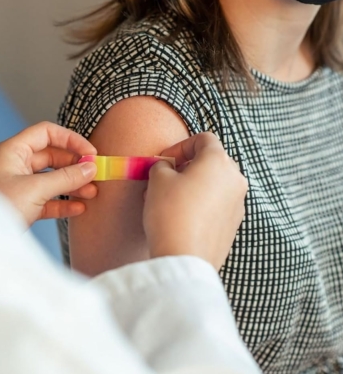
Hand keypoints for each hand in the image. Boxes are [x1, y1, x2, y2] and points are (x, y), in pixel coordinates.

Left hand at [0, 122, 97, 226]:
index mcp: (13, 151)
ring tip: (92, 192)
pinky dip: (64, 202)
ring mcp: (20, 185)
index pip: (47, 133)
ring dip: (73, 184)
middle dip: (75, 165)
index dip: (71, 140)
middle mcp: (16, 164)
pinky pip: (48, 199)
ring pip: (52, 178)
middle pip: (53, 156)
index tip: (90, 153)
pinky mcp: (23, 205)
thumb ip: (66, 177)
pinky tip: (79, 208)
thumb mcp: (36, 189)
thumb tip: (90, 168)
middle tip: (96, 174)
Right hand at [143, 133, 247, 270]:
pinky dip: (201, 203)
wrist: (184, 257)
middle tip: (166, 177)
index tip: (164, 161)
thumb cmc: (171, 213)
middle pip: (212, 161)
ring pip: (214, 184)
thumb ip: (162, 165)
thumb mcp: (158, 179)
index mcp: (219, 161)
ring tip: (169, 199)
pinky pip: (217, 204)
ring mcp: (238, 203)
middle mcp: (235, 179)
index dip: (180, 145)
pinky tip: (181, 217)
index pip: (204, 138)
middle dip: (187, 165)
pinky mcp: (234, 224)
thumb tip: (166, 168)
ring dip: (193, 185)